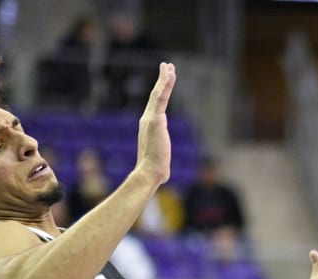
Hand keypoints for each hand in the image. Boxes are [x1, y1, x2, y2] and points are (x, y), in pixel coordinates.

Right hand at [135, 62, 175, 185]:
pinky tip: (171, 75)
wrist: (149, 172)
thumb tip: (164, 174)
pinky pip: (162, 98)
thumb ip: (162, 160)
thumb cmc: (155, 169)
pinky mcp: (156, 119)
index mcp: (148, 126)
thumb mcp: (160, 160)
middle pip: (155, 95)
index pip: (155, 105)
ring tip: (169, 66)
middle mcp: (146, 119)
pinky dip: (166, 85)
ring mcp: (150, 118)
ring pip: (158, 93)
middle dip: (161, 79)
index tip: (163, 81)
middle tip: (166, 66)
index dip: (159, 91)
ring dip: (164, 78)